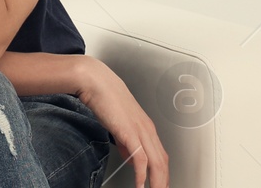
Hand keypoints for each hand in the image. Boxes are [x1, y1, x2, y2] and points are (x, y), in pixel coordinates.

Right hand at [77, 59, 169, 187]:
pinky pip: (141, 159)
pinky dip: (141, 175)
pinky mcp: (130, 133)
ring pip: (157, 164)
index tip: (159, 184)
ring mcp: (141, 131)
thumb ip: (126, 142)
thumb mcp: (119, 123)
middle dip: (163, 182)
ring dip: (157, 182)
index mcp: (146, 128)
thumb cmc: (105, 98)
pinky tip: (140, 185)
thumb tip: (130, 157)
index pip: (161, 156)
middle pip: (163, 163)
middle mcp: (148, 130)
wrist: (96, 82)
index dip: (163, 173)